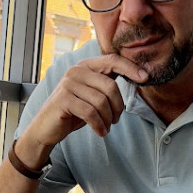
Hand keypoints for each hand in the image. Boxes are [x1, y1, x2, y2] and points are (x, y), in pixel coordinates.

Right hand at [25, 53, 147, 148]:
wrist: (47, 127)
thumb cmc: (73, 111)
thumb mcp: (92, 94)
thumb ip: (107, 84)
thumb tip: (138, 76)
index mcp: (85, 66)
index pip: (112, 60)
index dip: (130, 68)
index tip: (145, 78)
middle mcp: (76, 71)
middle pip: (110, 86)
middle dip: (118, 107)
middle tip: (116, 120)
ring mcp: (68, 84)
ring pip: (101, 102)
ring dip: (108, 119)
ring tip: (106, 127)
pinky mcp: (63, 100)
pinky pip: (90, 113)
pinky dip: (99, 125)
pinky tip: (100, 132)